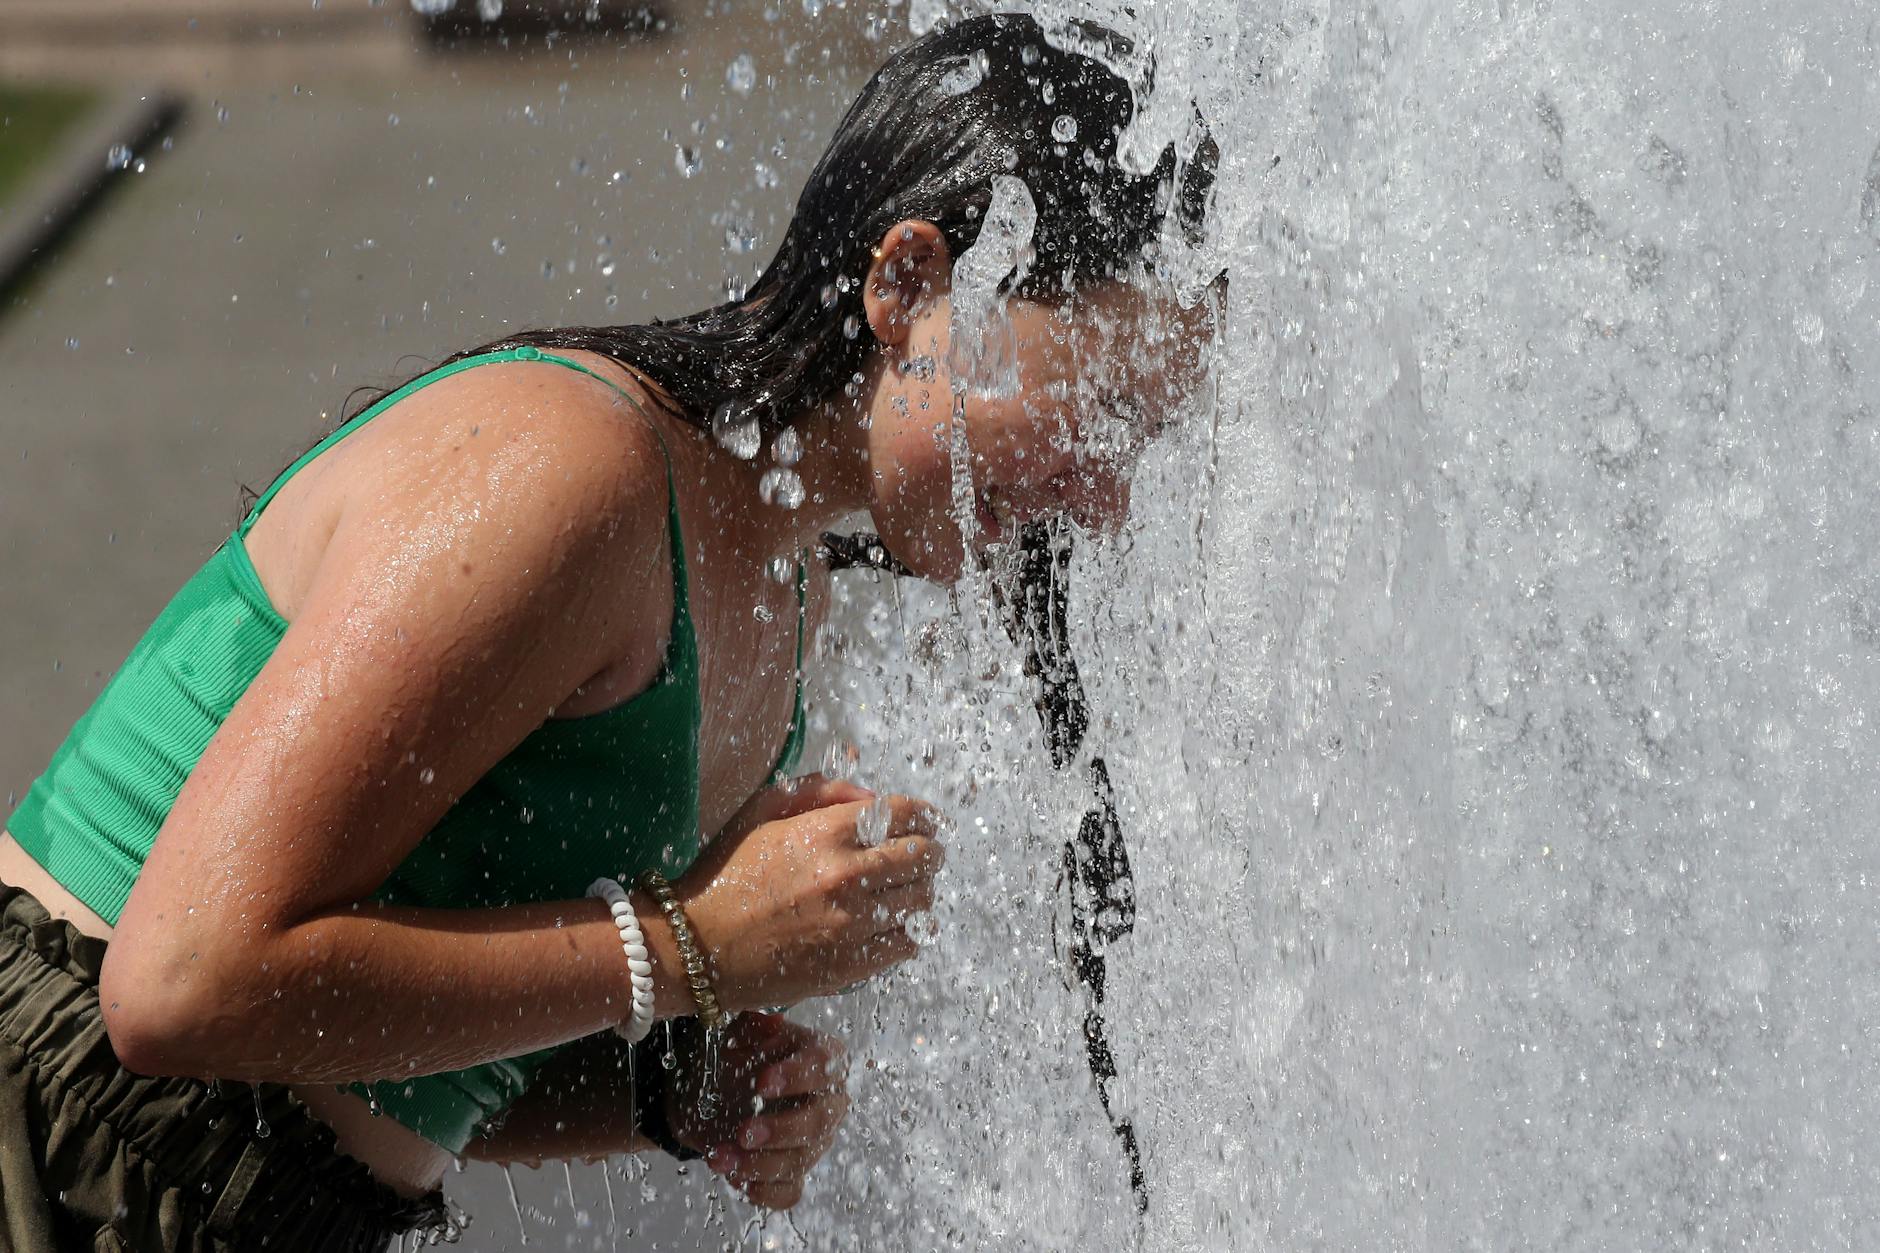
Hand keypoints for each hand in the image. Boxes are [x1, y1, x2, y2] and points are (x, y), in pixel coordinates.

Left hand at [667, 1012, 849, 1208]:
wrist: (706, 1091)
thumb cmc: (733, 1053)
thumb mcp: (736, 1030)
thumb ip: (752, 1024)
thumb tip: (771, 1022)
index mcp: (820, 1057)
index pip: (825, 1065)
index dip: (798, 1076)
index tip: (763, 1083)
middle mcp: (826, 1101)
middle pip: (820, 1121)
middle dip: (782, 1129)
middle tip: (743, 1133)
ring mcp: (812, 1142)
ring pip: (801, 1161)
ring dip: (759, 1164)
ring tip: (720, 1159)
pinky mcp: (791, 1172)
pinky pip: (789, 1192)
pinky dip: (764, 1191)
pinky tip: (736, 1180)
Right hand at [674, 773, 945, 1011]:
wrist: (695, 945)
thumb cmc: (725, 873)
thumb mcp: (760, 811)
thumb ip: (819, 790)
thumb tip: (870, 794)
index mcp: (826, 832)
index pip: (906, 814)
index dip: (925, 816)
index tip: (929, 822)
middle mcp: (846, 875)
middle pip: (924, 857)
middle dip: (929, 851)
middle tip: (924, 856)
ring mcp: (852, 924)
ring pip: (921, 901)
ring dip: (919, 892)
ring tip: (904, 892)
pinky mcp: (850, 965)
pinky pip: (907, 944)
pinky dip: (907, 931)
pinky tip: (891, 926)